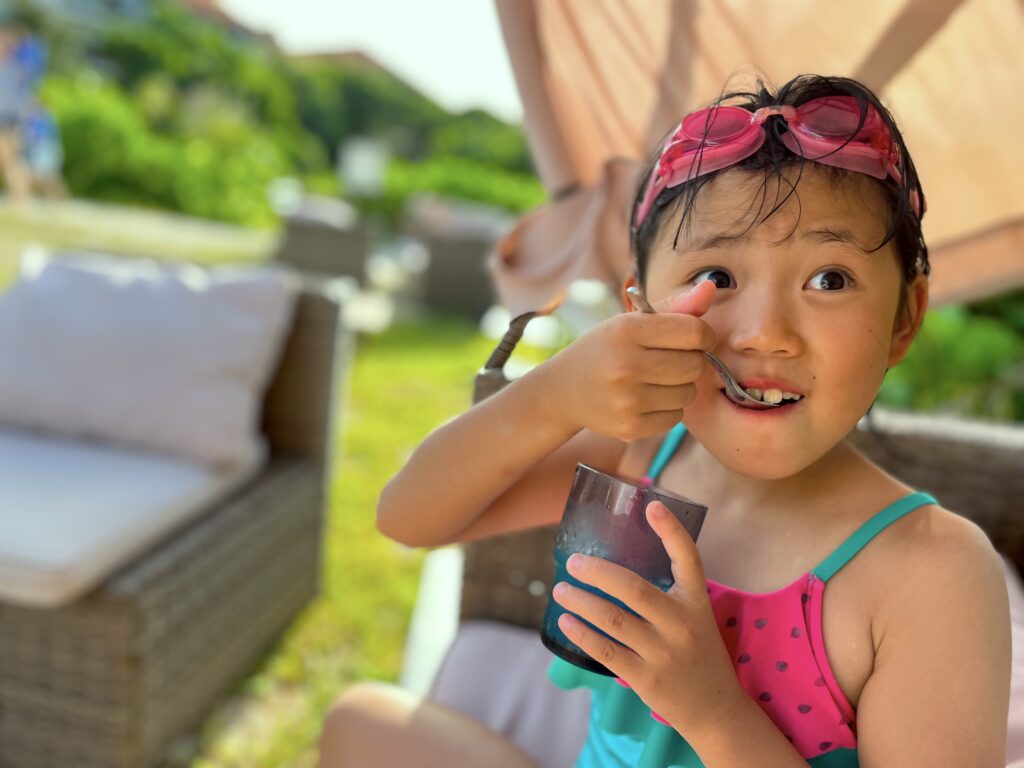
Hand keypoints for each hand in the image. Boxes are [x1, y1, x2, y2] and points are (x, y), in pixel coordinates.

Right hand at [538, 279, 716, 442]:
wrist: (562, 390)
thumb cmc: (606, 350)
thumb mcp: (631, 322)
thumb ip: (675, 307)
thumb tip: (712, 288)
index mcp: (626, 330)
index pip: (694, 332)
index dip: (703, 336)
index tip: (694, 339)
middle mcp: (625, 365)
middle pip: (695, 365)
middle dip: (691, 362)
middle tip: (670, 360)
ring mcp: (627, 399)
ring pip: (688, 394)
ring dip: (679, 387)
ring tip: (655, 380)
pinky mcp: (630, 427)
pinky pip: (675, 417)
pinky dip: (668, 409)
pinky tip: (646, 399)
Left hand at [552, 500, 744, 736]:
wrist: (716, 709)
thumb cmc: (698, 652)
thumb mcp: (696, 616)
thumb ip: (668, 593)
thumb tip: (618, 563)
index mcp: (696, 602)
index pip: (689, 559)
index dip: (671, 531)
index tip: (652, 505)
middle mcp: (681, 624)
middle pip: (633, 589)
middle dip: (597, 572)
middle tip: (573, 561)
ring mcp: (663, 652)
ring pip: (613, 619)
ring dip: (581, 601)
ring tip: (561, 590)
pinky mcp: (646, 678)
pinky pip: (606, 651)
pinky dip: (582, 634)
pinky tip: (566, 622)